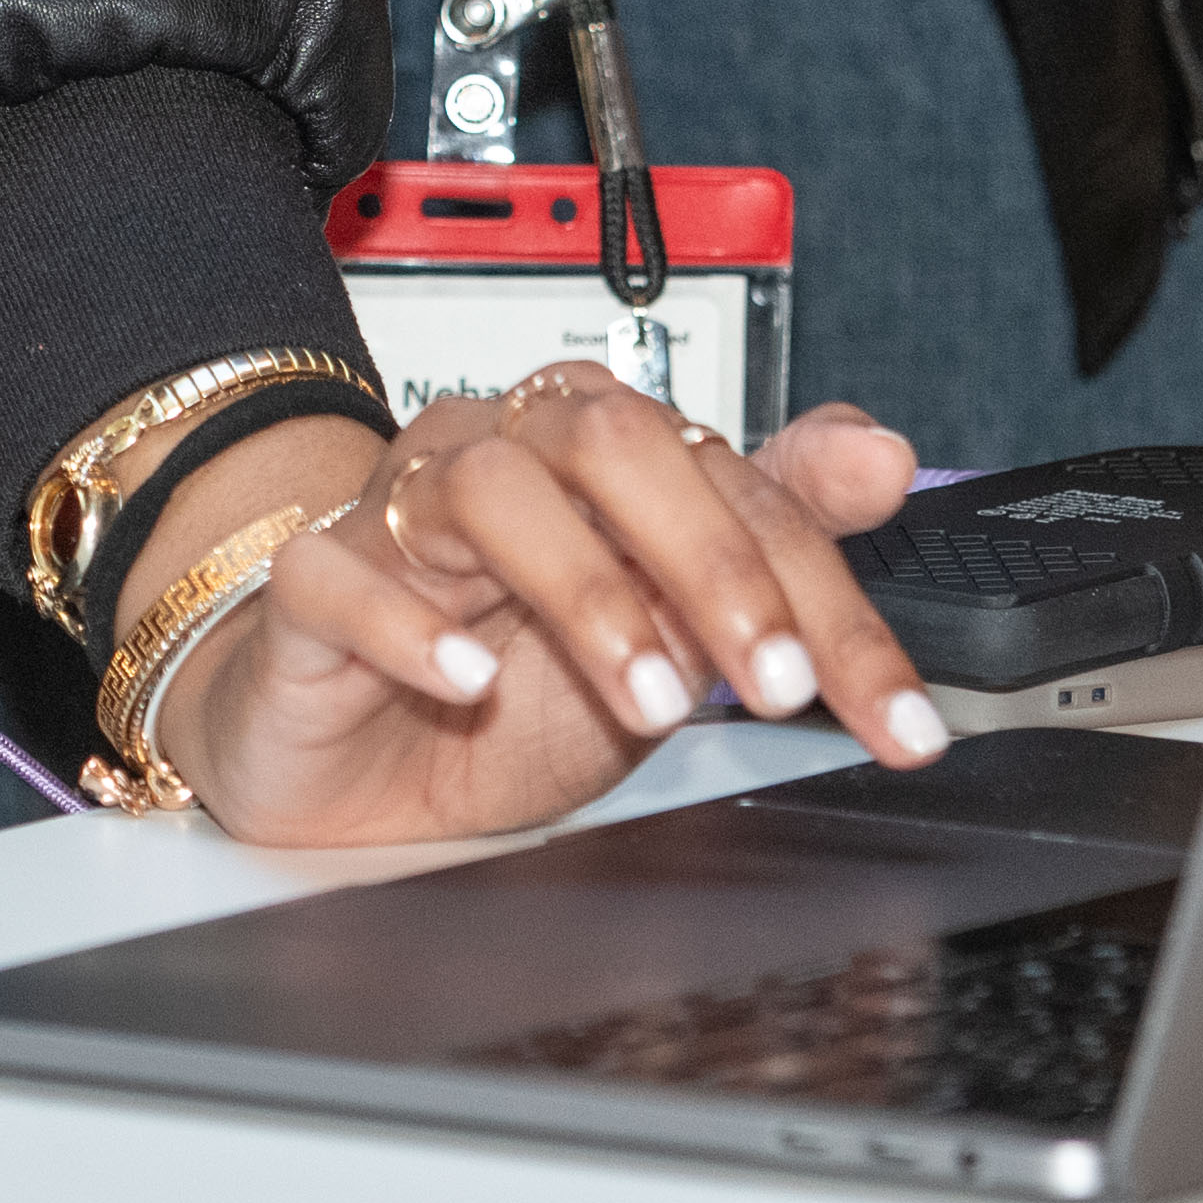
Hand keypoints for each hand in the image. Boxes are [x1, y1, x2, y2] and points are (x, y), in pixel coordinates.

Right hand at [145, 376, 943, 850]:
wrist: (346, 757)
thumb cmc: (505, 678)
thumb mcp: (667, 630)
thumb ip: (774, 537)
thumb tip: (881, 453)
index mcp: (600, 457)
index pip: (732, 484)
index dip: (825, 596)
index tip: (893, 713)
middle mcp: (503, 458)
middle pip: (612, 445)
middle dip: (716, 563)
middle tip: (774, 685)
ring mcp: (397, 515)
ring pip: (487, 489)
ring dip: (588, 593)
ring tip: (653, 705)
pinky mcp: (310, 587)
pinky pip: (341, 574)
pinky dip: (412, 625)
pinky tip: (470, 680)